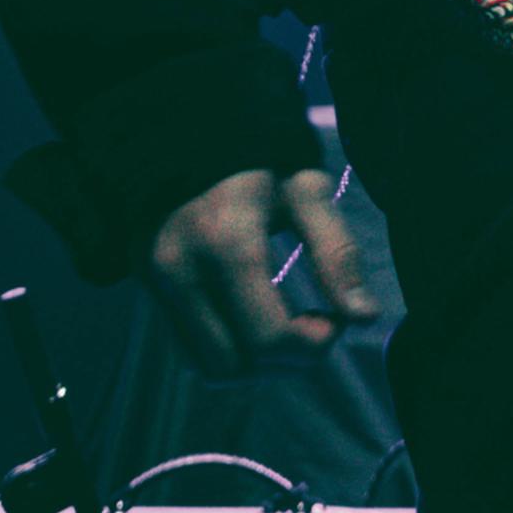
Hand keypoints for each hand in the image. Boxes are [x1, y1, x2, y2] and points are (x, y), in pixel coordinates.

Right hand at [146, 164, 378, 377]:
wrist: (188, 143)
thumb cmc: (259, 165)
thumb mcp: (306, 191)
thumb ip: (337, 250)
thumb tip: (363, 316)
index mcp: (224, 239)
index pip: (268, 337)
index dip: (312, 345)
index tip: (334, 319)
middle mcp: (180, 270)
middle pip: (239, 364)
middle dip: (287, 360)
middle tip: (315, 323)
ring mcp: (156, 285)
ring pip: (211, 369)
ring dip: (258, 366)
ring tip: (286, 326)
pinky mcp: (149, 293)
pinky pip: (191, 353)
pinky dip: (231, 354)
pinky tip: (256, 321)